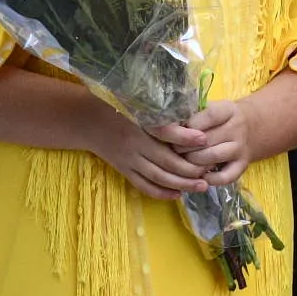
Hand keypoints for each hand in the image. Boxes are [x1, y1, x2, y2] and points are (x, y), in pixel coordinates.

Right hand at [85, 104, 210, 200]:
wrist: (87, 120)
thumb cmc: (115, 105)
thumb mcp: (136, 101)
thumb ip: (159, 109)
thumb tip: (189, 117)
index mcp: (139, 122)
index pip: (166, 132)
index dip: (186, 137)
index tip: (204, 139)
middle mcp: (134, 143)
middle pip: (167, 161)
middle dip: (190, 169)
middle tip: (208, 172)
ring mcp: (128, 159)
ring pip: (158, 177)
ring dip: (181, 184)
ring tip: (200, 186)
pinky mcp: (123, 169)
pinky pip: (143, 185)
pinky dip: (161, 192)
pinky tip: (177, 194)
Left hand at [161, 98, 254, 188]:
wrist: (251, 128)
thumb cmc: (219, 119)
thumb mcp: (210, 108)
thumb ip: (193, 114)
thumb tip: (170, 125)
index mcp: (228, 110)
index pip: (209, 115)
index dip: (190, 125)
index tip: (178, 130)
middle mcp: (237, 129)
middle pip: (207, 139)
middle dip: (185, 146)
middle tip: (173, 149)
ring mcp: (240, 148)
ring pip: (213, 157)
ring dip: (194, 161)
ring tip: (183, 161)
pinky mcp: (242, 166)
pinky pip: (225, 177)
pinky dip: (210, 179)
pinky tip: (200, 176)